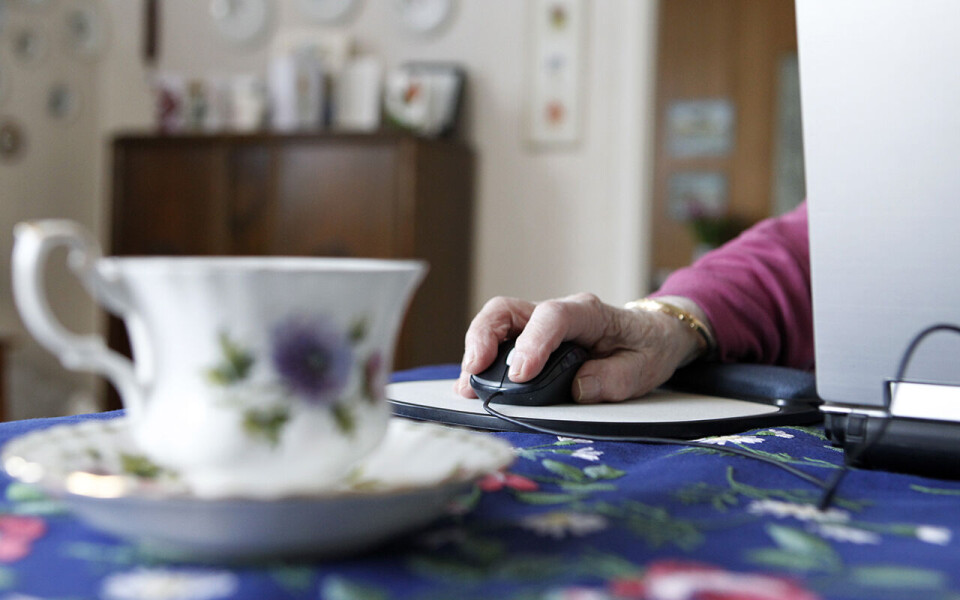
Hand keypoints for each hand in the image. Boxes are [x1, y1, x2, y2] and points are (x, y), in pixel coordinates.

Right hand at [455, 293, 708, 402]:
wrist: (652, 334)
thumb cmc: (647, 347)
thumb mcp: (644, 367)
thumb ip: (614, 379)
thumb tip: (579, 389)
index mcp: (588, 313)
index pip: (553, 317)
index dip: (532, 343)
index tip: (519, 374)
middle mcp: (556, 312)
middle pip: (507, 310)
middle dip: (484, 337)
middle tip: (474, 371)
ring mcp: (538, 325)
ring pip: (495, 324)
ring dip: (475, 352)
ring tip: (467, 386)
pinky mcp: (529, 340)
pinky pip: (497, 342)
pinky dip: (480, 362)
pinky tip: (471, 385)